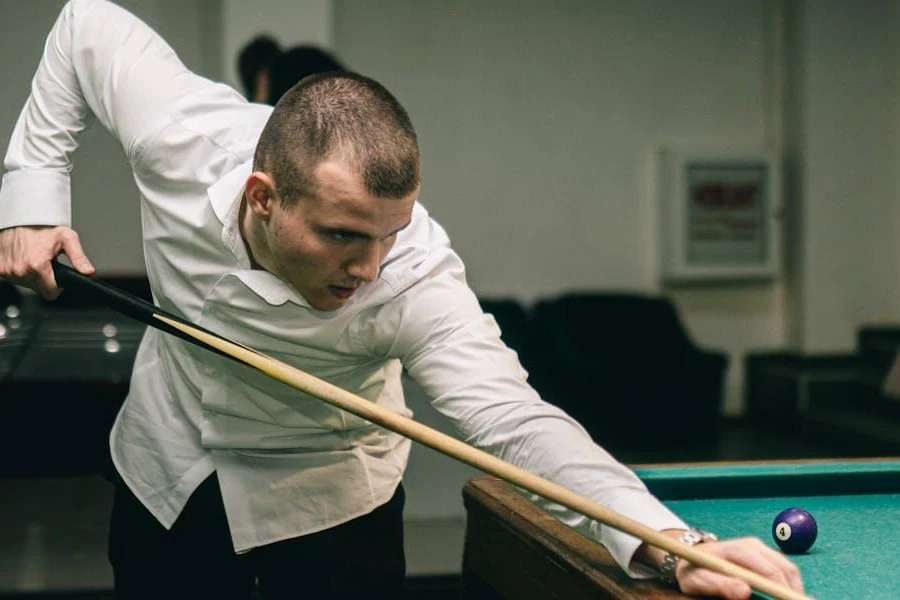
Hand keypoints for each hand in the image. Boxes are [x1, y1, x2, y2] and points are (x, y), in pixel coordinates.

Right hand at [0, 225, 94, 298]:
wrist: (20, 215)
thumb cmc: (42, 226)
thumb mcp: (67, 238)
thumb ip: (79, 258)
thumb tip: (88, 272)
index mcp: (37, 266)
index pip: (51, 293)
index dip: (58, 287)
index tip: (58, 277)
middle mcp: (20, 271)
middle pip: (39, 289)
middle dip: (45, 279)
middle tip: (46, 261)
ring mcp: (7, 271)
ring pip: (25, 284)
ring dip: (31, 275)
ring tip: (34, 257)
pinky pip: (12, 277)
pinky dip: (19, 271)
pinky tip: (23, 258)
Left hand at [674, 537, 803, 598]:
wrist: (689, 557)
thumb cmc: (694, 570)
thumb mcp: (699, 580)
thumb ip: (720, 585)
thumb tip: (745, 592)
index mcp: (739, 550)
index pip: (771, 571)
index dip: (784, 591)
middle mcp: (753, 545)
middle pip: (786, 569)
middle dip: (792, 591)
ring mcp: (760, 549)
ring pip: (789, 569)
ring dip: (793, 587)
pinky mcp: (763, 555)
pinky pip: (784, 569)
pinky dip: (788, 584)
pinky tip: (783, 595)